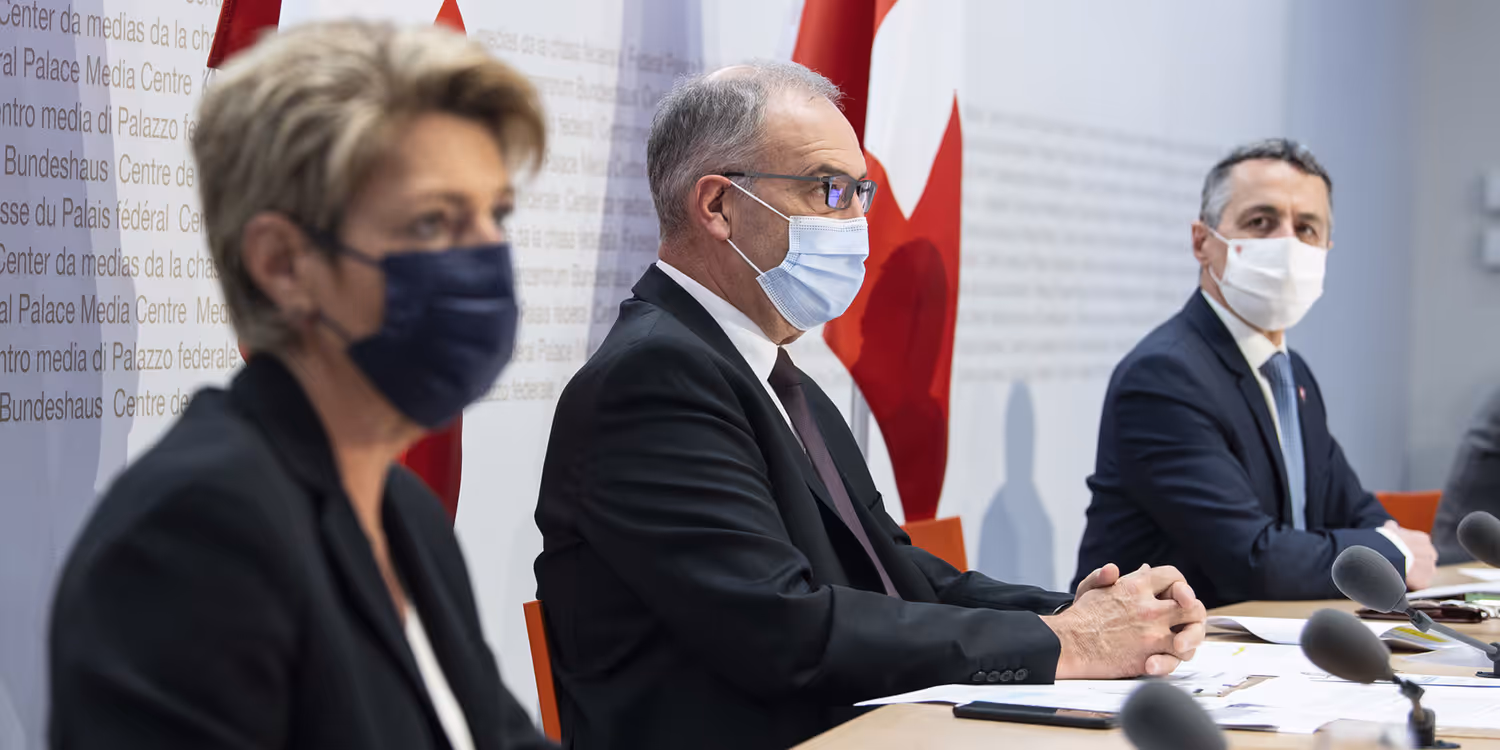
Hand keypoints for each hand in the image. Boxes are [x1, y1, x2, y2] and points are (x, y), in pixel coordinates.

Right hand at [1042, 564, 1206, 679]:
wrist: (1068, 644)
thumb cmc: (1079, 618)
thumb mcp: (1093, 587)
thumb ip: (1113, 575)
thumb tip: (1140, 567)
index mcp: (1136, 586)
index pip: (1173, 577)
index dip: (1180, 585)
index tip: (1177, 595)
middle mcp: (1149, 608)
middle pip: (1193, 607)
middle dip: (1193, 614)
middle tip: (1186, 622)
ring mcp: (1152, 633)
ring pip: (1191, 635)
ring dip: (1188, 641)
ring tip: (1177, 644)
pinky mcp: (1150, 657)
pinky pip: (1177, 659)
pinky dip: (1174, 660)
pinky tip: (1163, 658)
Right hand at [1385, 520, 1436, 590]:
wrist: (1387, 555)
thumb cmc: (1387, 541)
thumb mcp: (1389, 529)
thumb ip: (1393, 527)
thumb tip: (1391, 525)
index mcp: (1423, 539)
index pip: (1421, 546)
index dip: (1411, 550)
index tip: (1403, 553)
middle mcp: (1431, 553)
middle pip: (1425, 560)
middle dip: (1416, 563)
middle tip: (1403, 564)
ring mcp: (1429, 569)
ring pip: (1424, 573)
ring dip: (1415, 574)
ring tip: (1401, 574)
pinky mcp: (1424, 582)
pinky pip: (1419, 585)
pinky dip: (1412, 585)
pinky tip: (1402, 582)